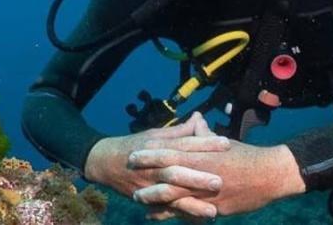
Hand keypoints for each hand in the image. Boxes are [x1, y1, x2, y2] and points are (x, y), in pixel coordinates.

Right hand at [84, 112, 229, 219]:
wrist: (105, 161)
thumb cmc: (136, 145)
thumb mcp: (156, 134)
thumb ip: (180, 130)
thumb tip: (200, 118)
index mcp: (159, 145)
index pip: (185, 143)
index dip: (205, 143)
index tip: (226, 143)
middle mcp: (154, 165)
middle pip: (177, 170)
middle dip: (198, 177)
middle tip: (220, 182)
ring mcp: (148, 184)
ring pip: (170, 194)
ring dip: (190, 204)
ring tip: (213, 211)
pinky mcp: (145, 198)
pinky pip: (163, 209)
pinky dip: (177, 216)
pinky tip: (195, 221)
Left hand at [130, 140, 306, 219]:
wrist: (270, 174)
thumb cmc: (247, 156)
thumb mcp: (223, 143)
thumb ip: (204, 135)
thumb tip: (196, 121)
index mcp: (202, 154)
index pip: (170, 152)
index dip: (150, 154)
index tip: (133, 153)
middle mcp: (200, 173)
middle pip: (166, 175)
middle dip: (146, 176)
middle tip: (128, 177)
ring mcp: (205, 192)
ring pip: (172, 196)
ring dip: (153, 198)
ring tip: (136, 198)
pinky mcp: (212, 208)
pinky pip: (186, 212)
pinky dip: (169, 214)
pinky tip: (156, 216)